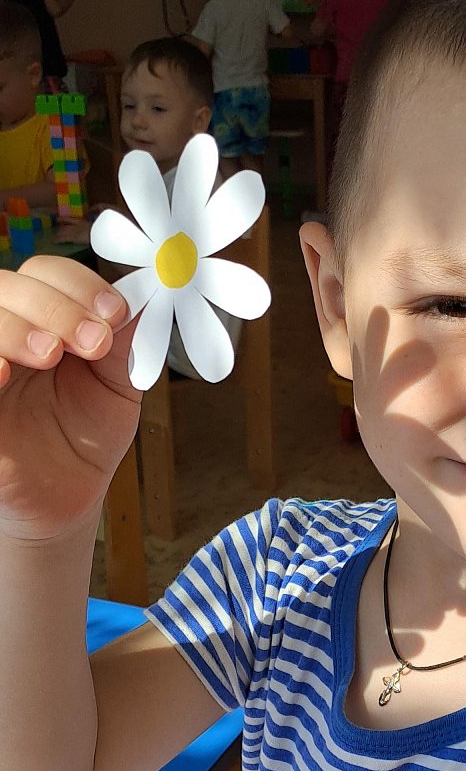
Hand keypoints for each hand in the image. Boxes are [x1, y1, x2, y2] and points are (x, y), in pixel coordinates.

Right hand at [0, 255, 140, 539]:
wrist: (66, 496)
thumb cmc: (86, 436)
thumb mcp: (117, 385)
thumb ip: (124, 341)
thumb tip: (146, 296)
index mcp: (44, 316)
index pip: (47, 273)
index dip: (79, 284)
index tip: (115, 313)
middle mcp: (8, 330)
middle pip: (10, 285)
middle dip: (55, 305)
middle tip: (91, 341)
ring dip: (17, 326)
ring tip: (50, 354)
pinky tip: (3, 372)